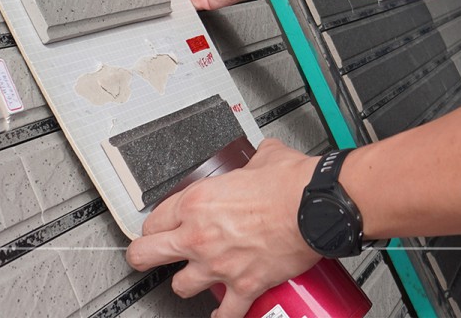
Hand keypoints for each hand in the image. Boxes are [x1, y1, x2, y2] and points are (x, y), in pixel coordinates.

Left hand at [126, 139, 320, 317]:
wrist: (316, 208)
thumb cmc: (292, 183)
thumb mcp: (264, 158)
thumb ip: (252, 162)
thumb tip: (260, 158)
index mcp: (198, 201)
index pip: (155, 219)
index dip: (157, 223)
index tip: (161, 226)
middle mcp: (200, 235)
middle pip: (146, 254)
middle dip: (144, 256)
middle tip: (148, 256)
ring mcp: (219, 264)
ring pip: (180, 287)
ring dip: (186, 283)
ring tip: (194, 278)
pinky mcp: (243, 285)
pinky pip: (225, 312)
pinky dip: (224, 313)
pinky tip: (222, 311)